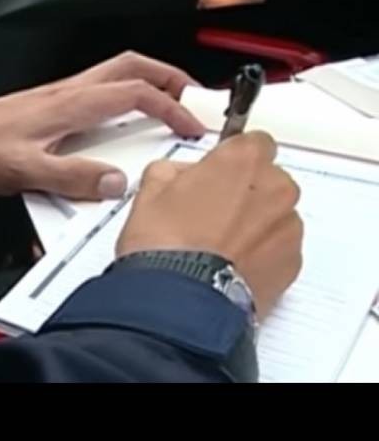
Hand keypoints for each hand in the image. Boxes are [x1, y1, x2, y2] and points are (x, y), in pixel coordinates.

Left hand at [0, 51, 205, 199]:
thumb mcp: (25, 171)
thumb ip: (71, 178)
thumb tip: (117, 183)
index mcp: (71, 104)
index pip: (135, 93)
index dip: (170, 107)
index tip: (193, 126)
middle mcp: (70, 92)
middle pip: (131, 66)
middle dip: (169, 76)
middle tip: (196, 97)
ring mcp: (62, 93)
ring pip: (117, 71)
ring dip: (150, 80)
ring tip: (171, 102)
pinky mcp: (53, 102)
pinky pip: (101, 86)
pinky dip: (127, 91)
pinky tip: (128, 115)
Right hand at [116, 131, 302, 319]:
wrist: (178, 299)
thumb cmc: (165, 243)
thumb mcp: (150, 189)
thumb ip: (173, 170)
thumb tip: (181, 177)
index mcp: (242, 161)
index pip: (254, 141)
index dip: (233, 157)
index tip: (220, 170)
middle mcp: (275, 189)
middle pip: (268, 179)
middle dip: (245, 191)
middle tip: (210, 211)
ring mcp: (287, 228)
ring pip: (275, 215)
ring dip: (255, 223)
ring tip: (218, 244)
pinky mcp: (292, 263)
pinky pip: (280, 248)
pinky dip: (261, 253)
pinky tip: (229, 263)